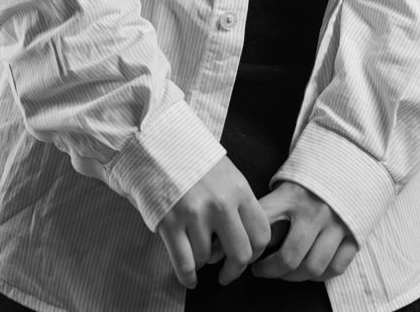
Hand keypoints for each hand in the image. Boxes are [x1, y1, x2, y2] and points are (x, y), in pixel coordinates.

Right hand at [156, 156, 271, 289]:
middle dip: (234, 270)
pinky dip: (188, 276)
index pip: (261, 233)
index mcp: (239, 189)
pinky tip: (189, 278)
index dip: (256, 253)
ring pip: (207, 258)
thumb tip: (245, 234)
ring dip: (203, 261)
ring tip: (198, 252)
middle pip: (240, 254)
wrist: (158, 141)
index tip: (247, 258)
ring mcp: (195, 214)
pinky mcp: (170, 222)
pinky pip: (185, 264)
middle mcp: (221, 203)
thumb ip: (238, 200)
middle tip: (227, 273)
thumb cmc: (193, 157)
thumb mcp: (226, 171)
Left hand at [250, 181, 358, 282]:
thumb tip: (256, 241)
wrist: (352, 158)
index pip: (265, 225)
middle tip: (261, 271)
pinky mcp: (355, 234)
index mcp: (293, 195)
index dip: (253, 247)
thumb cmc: (313, 173)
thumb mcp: (288, 181)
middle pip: (289, 257)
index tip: (247, 254)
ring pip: (313, 268)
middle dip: (270, 271)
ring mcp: (337, 225)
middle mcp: (315, 211)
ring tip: (285, 272)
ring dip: (294, 277)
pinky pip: (336, 267)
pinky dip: (321, 275)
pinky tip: (310, 269)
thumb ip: (274, 209)